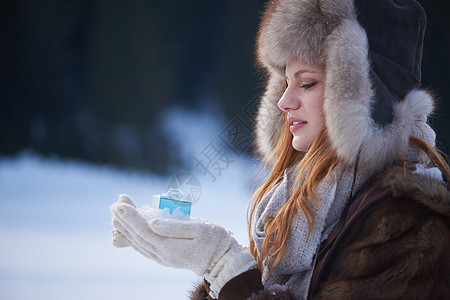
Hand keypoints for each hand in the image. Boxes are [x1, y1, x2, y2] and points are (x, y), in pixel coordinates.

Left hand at [110, 195, 255, 297]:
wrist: (222, 260)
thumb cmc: (214, 240)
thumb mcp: (199, 228)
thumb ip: (175, 226)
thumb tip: (152, 222)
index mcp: (170, 247)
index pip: (144, 230)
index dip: (131, 217)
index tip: (120, 204)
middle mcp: (162, 255)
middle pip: (138, 236)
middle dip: (125, 219)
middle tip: (115, 204)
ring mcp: (162, 258)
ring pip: (138, 242)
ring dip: (126, 227)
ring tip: (116, 214)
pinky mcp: (164, 256)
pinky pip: (143, 247)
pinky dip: (131, 238)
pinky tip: (123, 233)